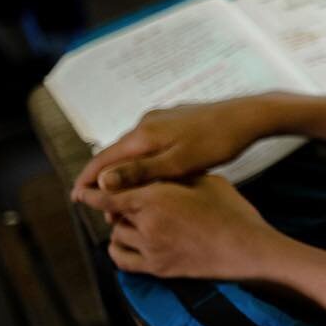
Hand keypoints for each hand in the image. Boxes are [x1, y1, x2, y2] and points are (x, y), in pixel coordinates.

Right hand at [73, 99, 272, 195]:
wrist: (249, 116)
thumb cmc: (218, 142)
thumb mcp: (180, 163)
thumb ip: (141, 172)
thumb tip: (103, 181)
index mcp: (143, 135)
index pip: (103, 160)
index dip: (88, 181)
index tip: (76, 199)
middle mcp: (146, 124)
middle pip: (115, 156)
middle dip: (107, 182)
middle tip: (104, 210)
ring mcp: (161, 120)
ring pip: (133, 151)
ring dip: (125, 174)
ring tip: (126, 198)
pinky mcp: (175, 121)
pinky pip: (149, 145)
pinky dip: (142, 163)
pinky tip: (150, 177)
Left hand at [76, 176, 284, 279]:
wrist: (248, 248)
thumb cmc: (232, 212)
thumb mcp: (206, 181)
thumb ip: (175, 177)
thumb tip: (157, 173)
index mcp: (156, 199)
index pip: (110, 194)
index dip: (92, 193)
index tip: (80, 191)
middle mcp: (147, 225)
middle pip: (115, 215)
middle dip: (120, 209)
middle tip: (131, 204)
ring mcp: (150, 250)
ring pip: (117, 237)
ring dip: (122, 228)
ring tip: (136, 223)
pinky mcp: (157, 268)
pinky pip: (123, 260)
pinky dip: (120, 250)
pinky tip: (129, 243)